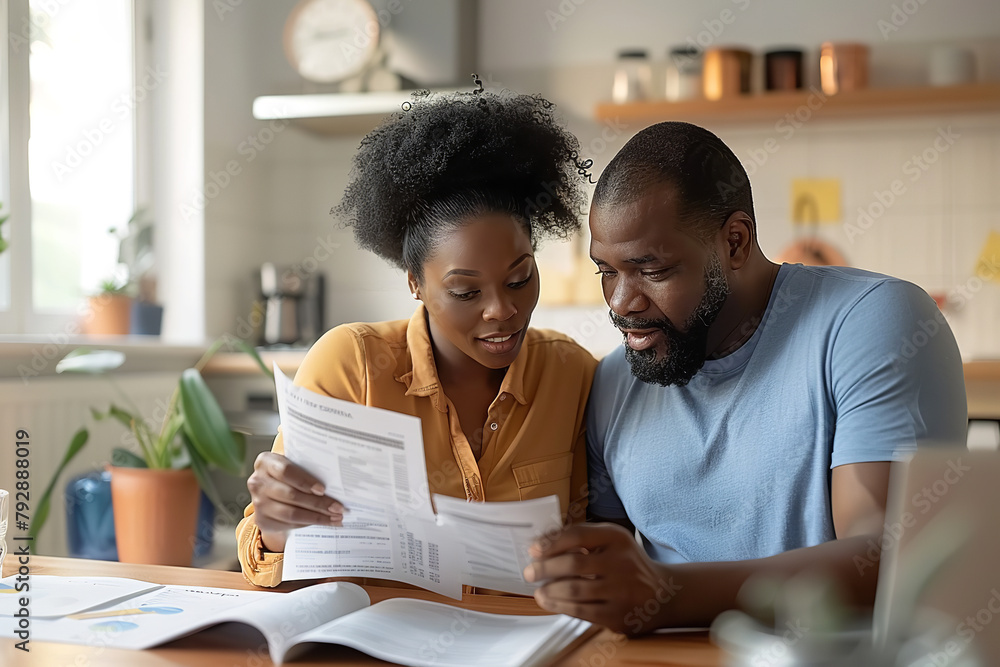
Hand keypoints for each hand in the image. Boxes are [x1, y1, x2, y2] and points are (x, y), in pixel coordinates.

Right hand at [246, 452, 345, 552]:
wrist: (271, 492)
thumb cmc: (289, 475)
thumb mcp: (295, 465)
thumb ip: (308, 468)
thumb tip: (336, 481)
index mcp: (265, 462)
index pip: (286, 471)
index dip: (305, 481)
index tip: (323, 489)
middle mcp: (257, 482)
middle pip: (291, 495)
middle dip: (318, 503)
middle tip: (338, 508)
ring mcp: (258, 503)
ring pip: (291, 513)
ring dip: (317, 517)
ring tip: (336, 518)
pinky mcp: (262, 520)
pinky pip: (289, 524)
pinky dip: (308, 523)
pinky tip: (323, 522)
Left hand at [523, 523, 681, 634]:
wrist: (662, 593)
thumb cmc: (626, 564)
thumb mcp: (610, 542)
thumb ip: (580, 538)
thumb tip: (541, 542)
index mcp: (617, 538)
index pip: (577, 535)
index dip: (551, 543)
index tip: (533, 550)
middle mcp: (622, 562)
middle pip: (573, 564)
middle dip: (545, 568)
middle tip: (529, 572)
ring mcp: (622, 590)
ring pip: (575, 590)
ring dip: (550, 591)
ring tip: (538, 591)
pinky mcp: (618, 614)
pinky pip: (582, 611)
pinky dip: (560, 607)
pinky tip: (550, 602)